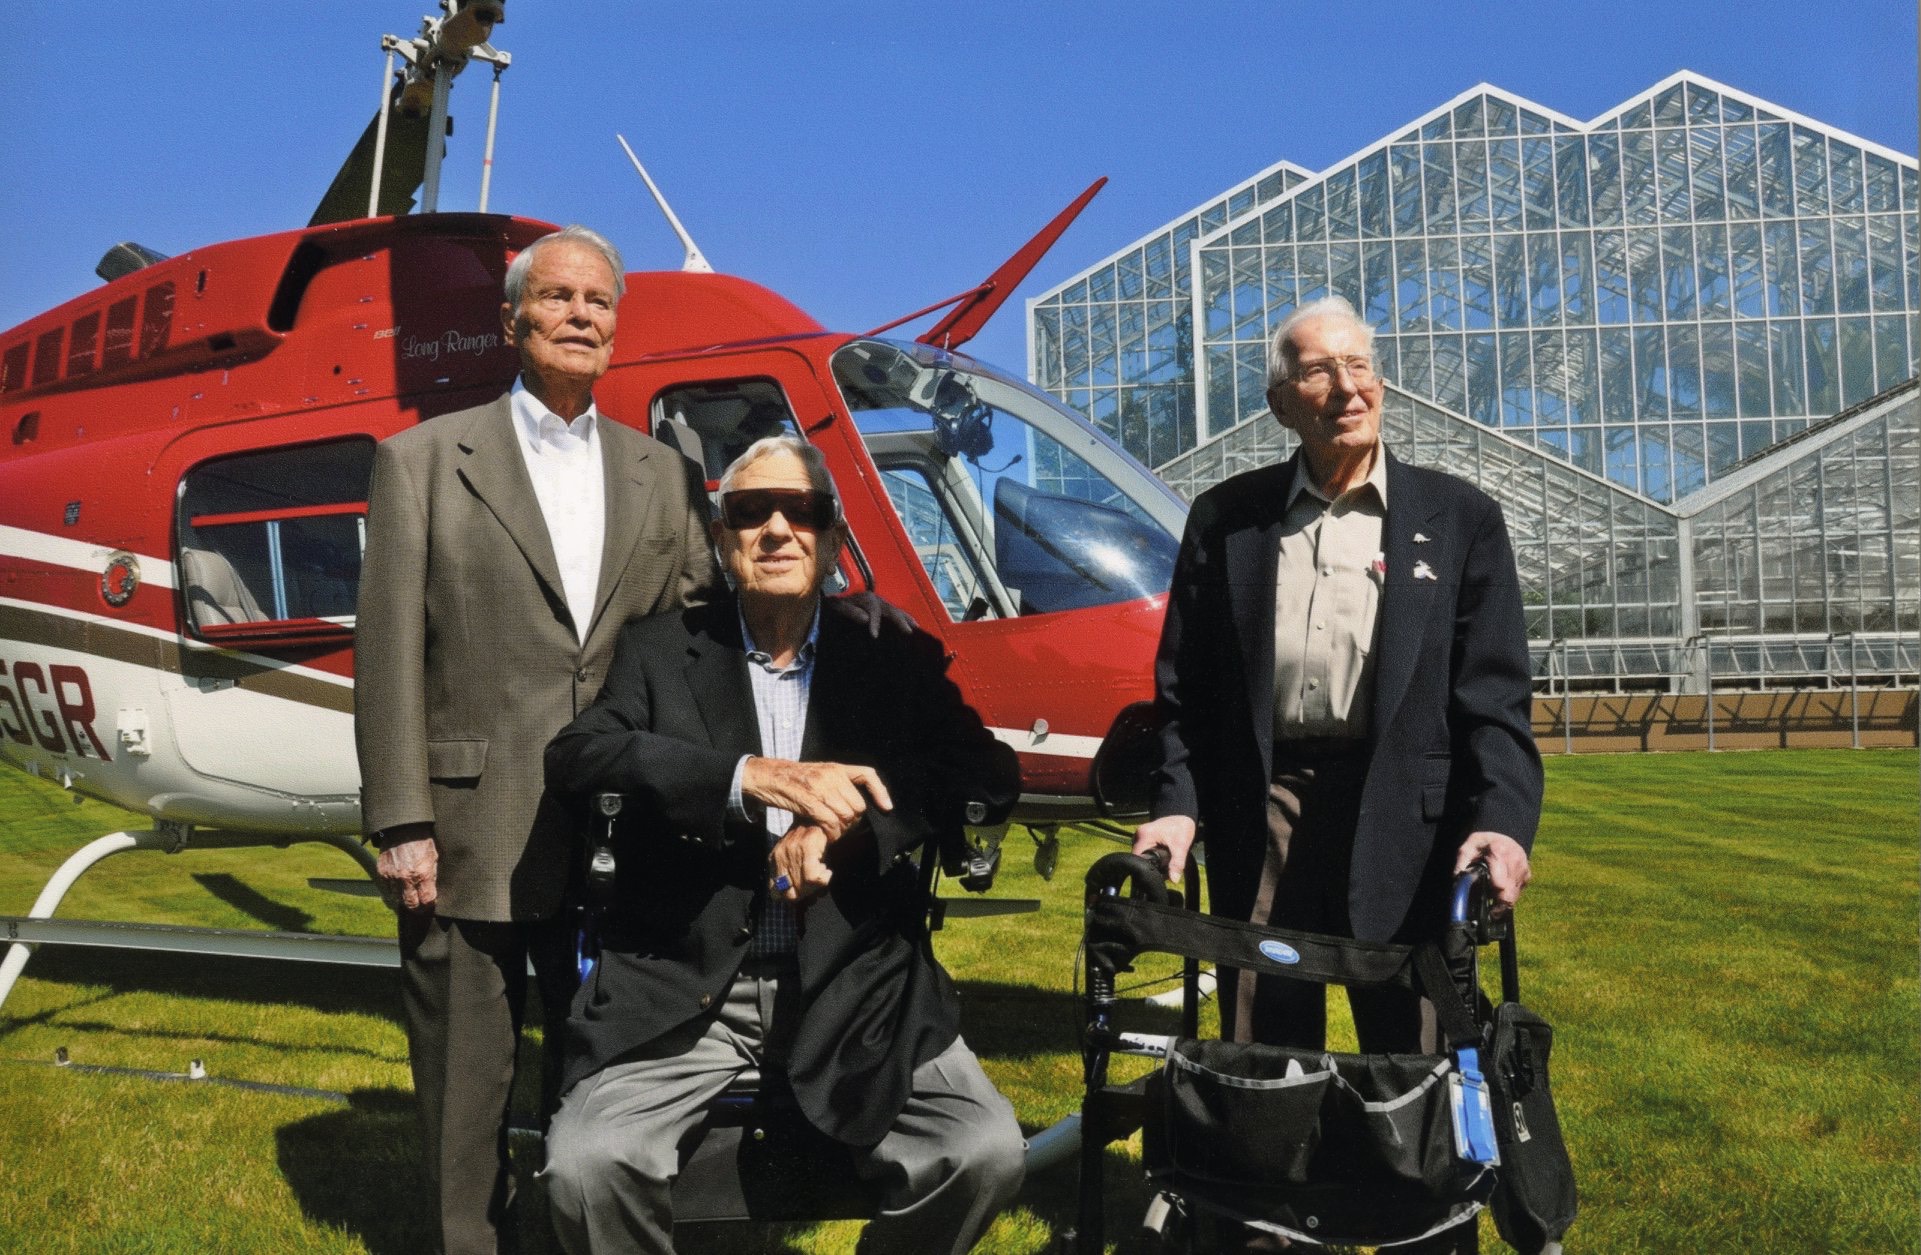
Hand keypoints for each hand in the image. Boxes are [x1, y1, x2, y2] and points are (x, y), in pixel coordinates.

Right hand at [376, 825, 438, 912]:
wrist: (402, 826)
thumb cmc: (422, 839)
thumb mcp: (435, 857)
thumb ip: (432, 876)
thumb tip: (431, 892)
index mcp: (422, 873)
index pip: (426, 901)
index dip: (430, 904)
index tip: (430, 903)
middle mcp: (405, 877)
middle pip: (411, 905)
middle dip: (417, 907)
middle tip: (421, 905)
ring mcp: (392, 876)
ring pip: (398, 899)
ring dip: (404, 898)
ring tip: (410, 893)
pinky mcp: (382, 872)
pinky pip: (388, 889)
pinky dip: (394, 889)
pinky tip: (400, 884)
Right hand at [741, 758, 892, 838]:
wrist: (765, 775)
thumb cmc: (790, 780)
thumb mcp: (818, 775)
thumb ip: (835, 786)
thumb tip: (852, 809)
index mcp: (836, 767)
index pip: (867, 775)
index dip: (880, 792)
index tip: (887, 809)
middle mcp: (832, 774)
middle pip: (858, 805)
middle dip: (852, 821)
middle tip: (840, 828)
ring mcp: (821, 787)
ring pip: (846, 816)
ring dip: (840, 830)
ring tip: (831, 833)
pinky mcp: (809, 800)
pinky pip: (830, 822)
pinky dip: (831, 833)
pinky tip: (825, 835)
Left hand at [769, 823, 832, 900]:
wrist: (821, 818)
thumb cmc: (812, 840)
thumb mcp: (798, 857)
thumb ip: (795, 877)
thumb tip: (799, 901)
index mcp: (774, 859)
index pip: (776, 893)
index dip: (791, 898)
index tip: (804, 893)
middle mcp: (779, 856)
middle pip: (791, 894)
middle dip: (806, 895)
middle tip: (817, 886)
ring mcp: (791, 851)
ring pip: (803, 887)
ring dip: (817, 887)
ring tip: (822, 874)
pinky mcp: (806, 848)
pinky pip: (814, 878)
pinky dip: (824, 878)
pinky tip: (826, 869)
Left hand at [831, 590, 916, 637]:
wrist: (836, 603)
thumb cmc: (837, 607)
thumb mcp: (838, 608)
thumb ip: (851, 612)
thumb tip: (865, 618)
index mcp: (867, 598)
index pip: (874, 610)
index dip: (875, 623)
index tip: (874, 636)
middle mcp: (877, 600)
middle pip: (891, 610)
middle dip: (900, 621)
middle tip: (908, 632)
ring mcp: (882, 604)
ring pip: (897, 611)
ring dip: (907, 620)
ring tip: (916, 629)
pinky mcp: (883, 609)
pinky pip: (896, 614)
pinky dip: (906, 620)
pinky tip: (913, 627)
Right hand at [1131, 814, 1197, 884]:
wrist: (1182, 816)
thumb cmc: (1181, 827)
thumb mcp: (1181, 846)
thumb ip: (1177, 864)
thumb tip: (1173, 879)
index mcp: (1144, 835)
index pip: (1138, 858)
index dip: (1145, 868)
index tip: (1155, 873)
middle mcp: (1138, 835)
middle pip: (1138, 857)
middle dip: (1149, 865)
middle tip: (1163, 867)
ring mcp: (1139, 835)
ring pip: (1141, 854)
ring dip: (1150, 860)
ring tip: (1163, 859)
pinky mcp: (1143, 837)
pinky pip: (1143, 850)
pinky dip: (1151, 854)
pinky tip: (1160, 855)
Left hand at [1455, 831, 1531, 914]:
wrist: (1502, 836)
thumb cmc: (1483, 843)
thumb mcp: (1467, 847)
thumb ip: (1462, 864)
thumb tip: (1458, 882)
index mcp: (1498, 852)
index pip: (1500, 884)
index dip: (1494, 898)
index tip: (1488, 909)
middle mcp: (1514, 860)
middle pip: (1509, 894)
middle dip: (1499, 904)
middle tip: (1491, 911)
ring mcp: (1523, 868)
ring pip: (1514, 896)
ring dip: (1504, 900)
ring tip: (1493, 898)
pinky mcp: (1527, 874)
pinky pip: (1518, 892)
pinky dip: (1509, 895)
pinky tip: (1500, 888)